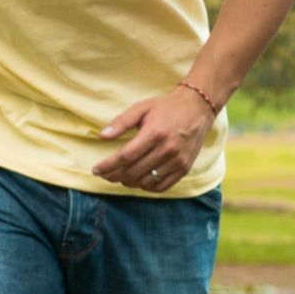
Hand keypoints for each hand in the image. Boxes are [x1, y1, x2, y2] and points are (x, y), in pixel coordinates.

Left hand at [93, 85, 214, 191]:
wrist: (198, 108)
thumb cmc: (166, 106)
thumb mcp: (142, 107)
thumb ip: (121, 122)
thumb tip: (103, 136)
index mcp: (154, 133)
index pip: (125, 157)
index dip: (108, 166)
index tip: (96, 170)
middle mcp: (167, 149)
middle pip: (134, 172)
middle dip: (114, 176)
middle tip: (105, 174)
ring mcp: (177, 161)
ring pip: (146, 181)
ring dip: (128, 182)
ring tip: (119, 177)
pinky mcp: (184, 168)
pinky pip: (161, 186)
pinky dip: (146, 186)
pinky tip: (138, 180)